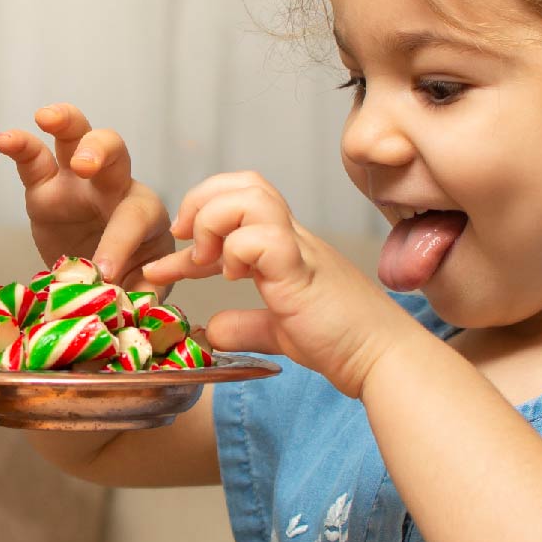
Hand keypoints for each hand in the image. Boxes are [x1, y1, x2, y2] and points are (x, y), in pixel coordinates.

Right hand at [0, 103, 174, 289]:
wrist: (99, 279)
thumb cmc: (128, 276)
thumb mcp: (141, 289)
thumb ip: (142, 294)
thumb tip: (133, 305)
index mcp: (144, 214)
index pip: (133, 217)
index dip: (119, 242)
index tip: (104, 272)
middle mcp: (113, 188)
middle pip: (115, 152)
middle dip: (101, 151)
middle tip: (85, 165)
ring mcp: (76, 181)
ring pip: (77, 136)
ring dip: (66, 123)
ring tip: (47, 117)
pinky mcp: (44, 187)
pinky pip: (33, 160)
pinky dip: (20, 146)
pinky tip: (4, 139)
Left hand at [142, 171, 426, 396]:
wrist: (382, 359)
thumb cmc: (343, 343)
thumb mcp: (281, 333)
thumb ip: (246, 326)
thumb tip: (212, 331)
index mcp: (286, 248)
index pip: (232, 217)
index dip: (189, 238)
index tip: (160, 269)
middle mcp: (292, 238)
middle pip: (244, 182)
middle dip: (200, 202)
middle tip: (184, 242)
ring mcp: (299, 248)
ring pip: (250, 195)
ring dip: (215, 220)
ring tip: (208, 259)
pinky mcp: (302, 268)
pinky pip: (263, 235)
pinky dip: (237, 249)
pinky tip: (234, 276)